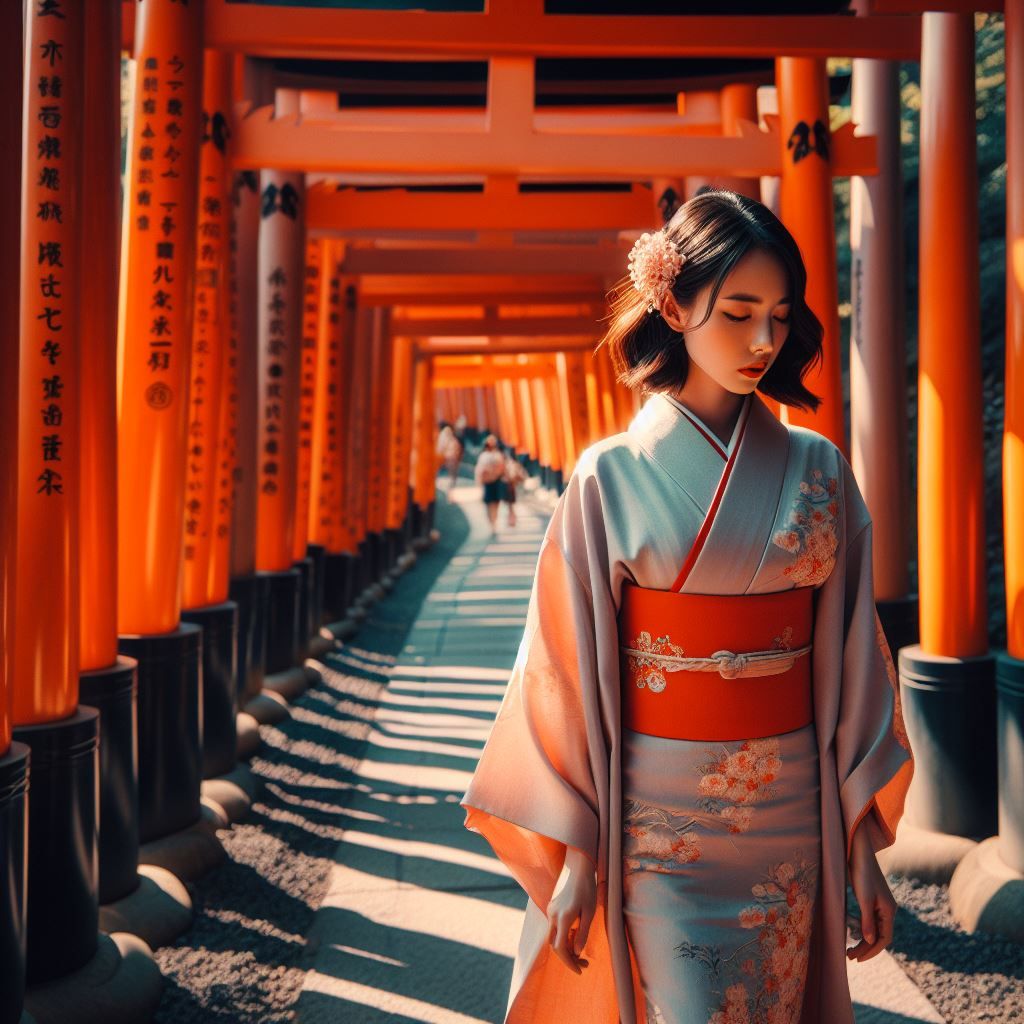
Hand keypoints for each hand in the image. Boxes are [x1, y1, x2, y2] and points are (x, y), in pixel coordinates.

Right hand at [546, 847, 596, 974]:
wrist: (578, 865)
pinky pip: (554, 927)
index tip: (580, 970)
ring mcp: (550, 910)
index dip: (570, 963)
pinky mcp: (552, 906)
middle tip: (584, 964)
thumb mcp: (589, 911)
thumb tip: (577, 952)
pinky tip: (575, 934)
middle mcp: (553, 915)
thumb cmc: (587, 887)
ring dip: (565, 947)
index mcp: (563, 918)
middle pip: (554, 946)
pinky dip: (563, 936)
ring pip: (553, 937)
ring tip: (581, 951)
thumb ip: (582, 933)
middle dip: (568, 958)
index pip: (561, 949)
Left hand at [846, 818, 896, 962]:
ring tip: (849, 948)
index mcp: (889, 911)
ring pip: (875, 930)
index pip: (884, 939)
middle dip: (866, 948)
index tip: (857, 959)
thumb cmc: (862, 874)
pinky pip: (870, 921)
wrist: (859, 853)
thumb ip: (867, 920)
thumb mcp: (864, 898)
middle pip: (880, 936)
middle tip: (849, 956)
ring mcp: (880, 905)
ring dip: (863, 940)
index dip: (871, 951)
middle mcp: (887, 910)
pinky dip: (863, 929)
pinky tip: (853, 932)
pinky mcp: (872, 900)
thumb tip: (869, 941)